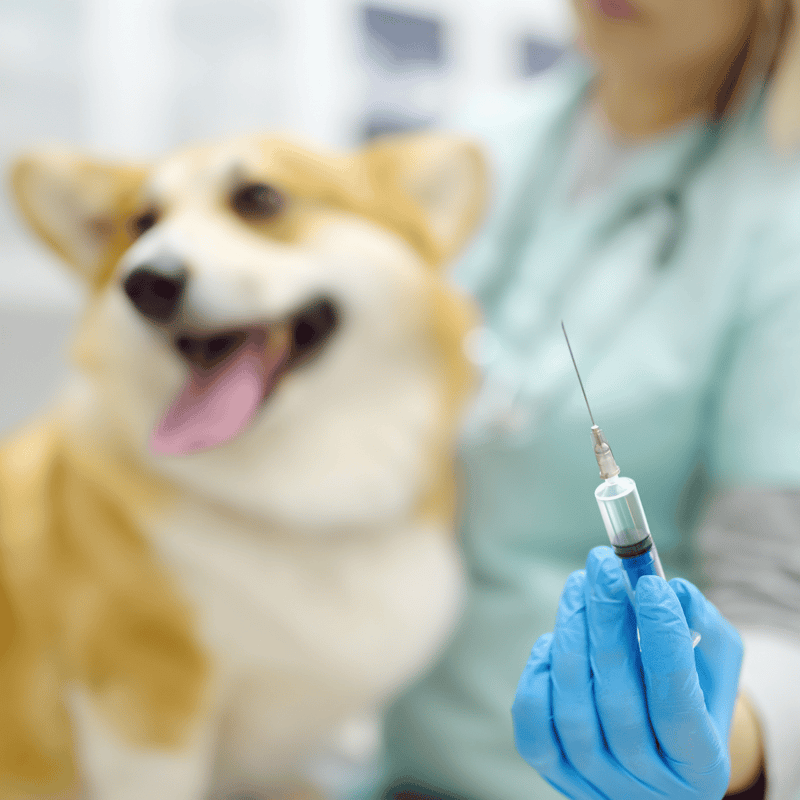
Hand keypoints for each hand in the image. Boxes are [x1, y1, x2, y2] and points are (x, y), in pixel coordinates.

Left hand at [512, 546, 742, 799]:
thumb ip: (706, 631)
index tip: (651, 583)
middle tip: (601, 564)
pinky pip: (534, 729)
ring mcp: (600, 784)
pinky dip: (540, 678)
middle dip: (607, 621)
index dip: (663, 640)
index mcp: (701, 762)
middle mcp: (650, 784)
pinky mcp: (558, 776)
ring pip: (573, 709)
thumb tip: (672, 590)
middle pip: (618, 700)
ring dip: (572, 636)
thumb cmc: (691, 697)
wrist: (659, 758)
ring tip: (578, 585)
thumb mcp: (715, 667)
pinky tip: (554, 640)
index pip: (676, 702)